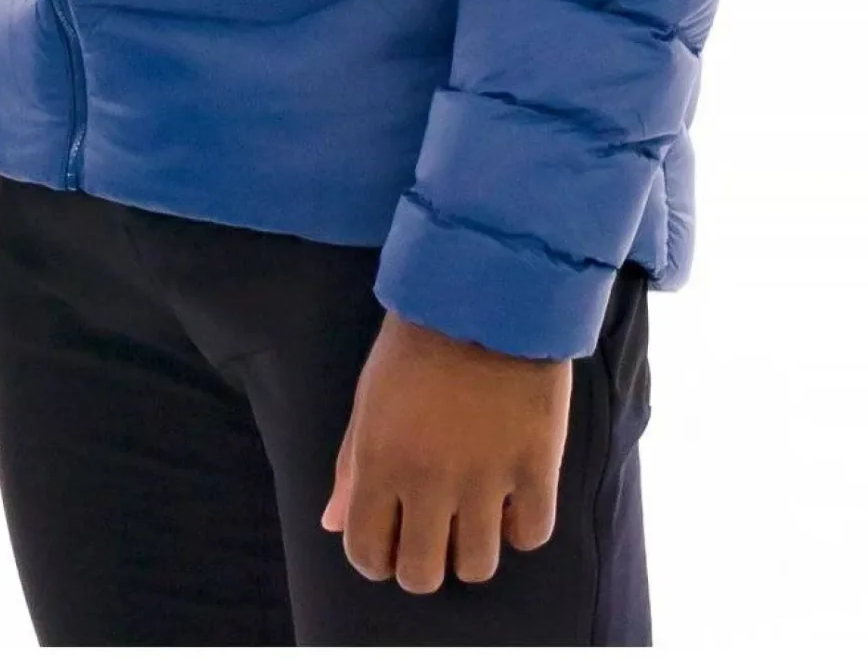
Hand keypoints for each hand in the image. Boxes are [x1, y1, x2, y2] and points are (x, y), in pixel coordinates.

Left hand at [320, 307, 571, 592]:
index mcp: (379, 460)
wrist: (487, 291)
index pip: (366, 553)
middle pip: (422, 575)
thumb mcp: (370, 396)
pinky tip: (513, 498)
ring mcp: (485, 478)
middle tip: (433, 534)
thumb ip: (350, 465)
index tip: (388, 543)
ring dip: (472, 549)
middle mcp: (428, 480)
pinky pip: (531, 535)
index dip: (375, 558)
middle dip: (422, 563)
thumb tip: (332, 524)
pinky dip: (521, 526)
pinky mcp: (535, 466)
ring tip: (475, 516)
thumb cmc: (417, 339)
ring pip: (477, 567)